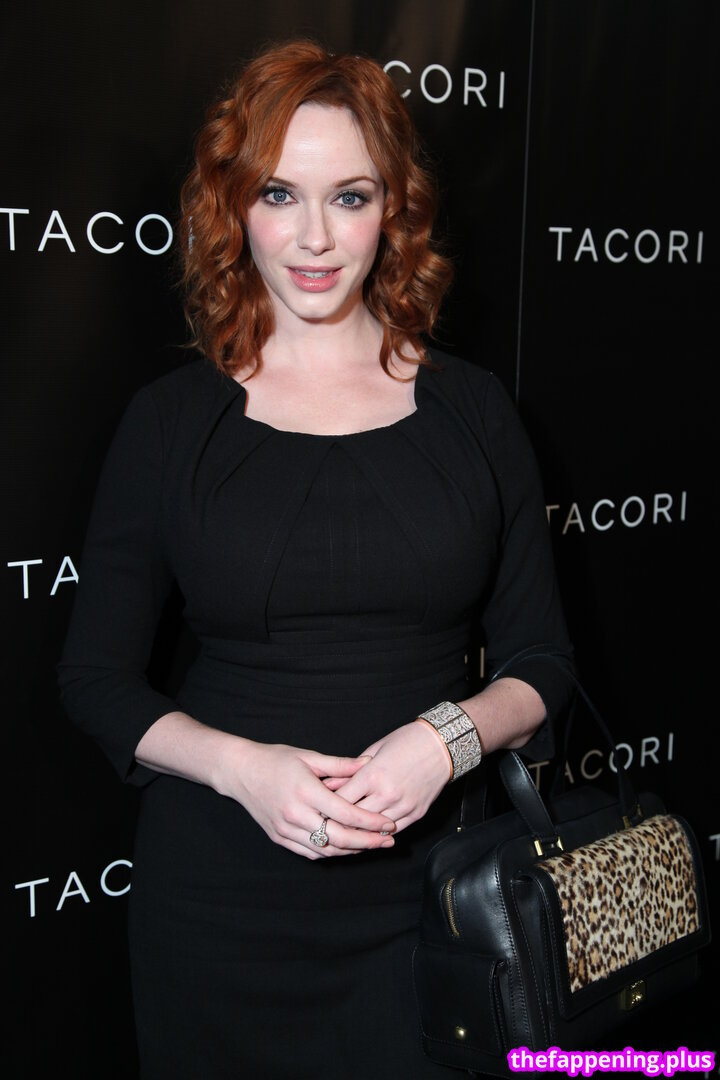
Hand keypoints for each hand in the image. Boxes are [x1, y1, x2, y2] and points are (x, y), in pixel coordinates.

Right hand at [225, 741, 396, 859]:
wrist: (240, 772)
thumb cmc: (275, 760)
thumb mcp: (309, 756)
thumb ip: (340, 764)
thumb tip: (369, 762)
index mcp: (306, 791)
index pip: (346, 814)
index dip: (371, 822)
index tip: (389, 824)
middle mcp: (296, 814)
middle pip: (339, 838)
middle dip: (368, 842)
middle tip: (389, 840)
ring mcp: (286, 829)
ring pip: (326, 850)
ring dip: (352, 850)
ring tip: (373, 845)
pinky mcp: (279, 838)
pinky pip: (310, 852)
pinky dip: (330, 853)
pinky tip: (346, 848)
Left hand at [324, 721, 450, 832]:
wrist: (441, 744)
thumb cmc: (407, 741)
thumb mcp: (374, 749)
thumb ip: (351, 770)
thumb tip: (330, 785)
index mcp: (372, 775)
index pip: (341, 800)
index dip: (326, 807)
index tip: (317, 810)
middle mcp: (387, 794)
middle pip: (354, 819)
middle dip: (338, 823)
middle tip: (325, 826)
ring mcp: (403, 806)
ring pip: (373, 830)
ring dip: (358, 832)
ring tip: (344, 833)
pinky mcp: (416, 813)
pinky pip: (394, 831)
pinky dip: (380, 833)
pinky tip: (370, 833)